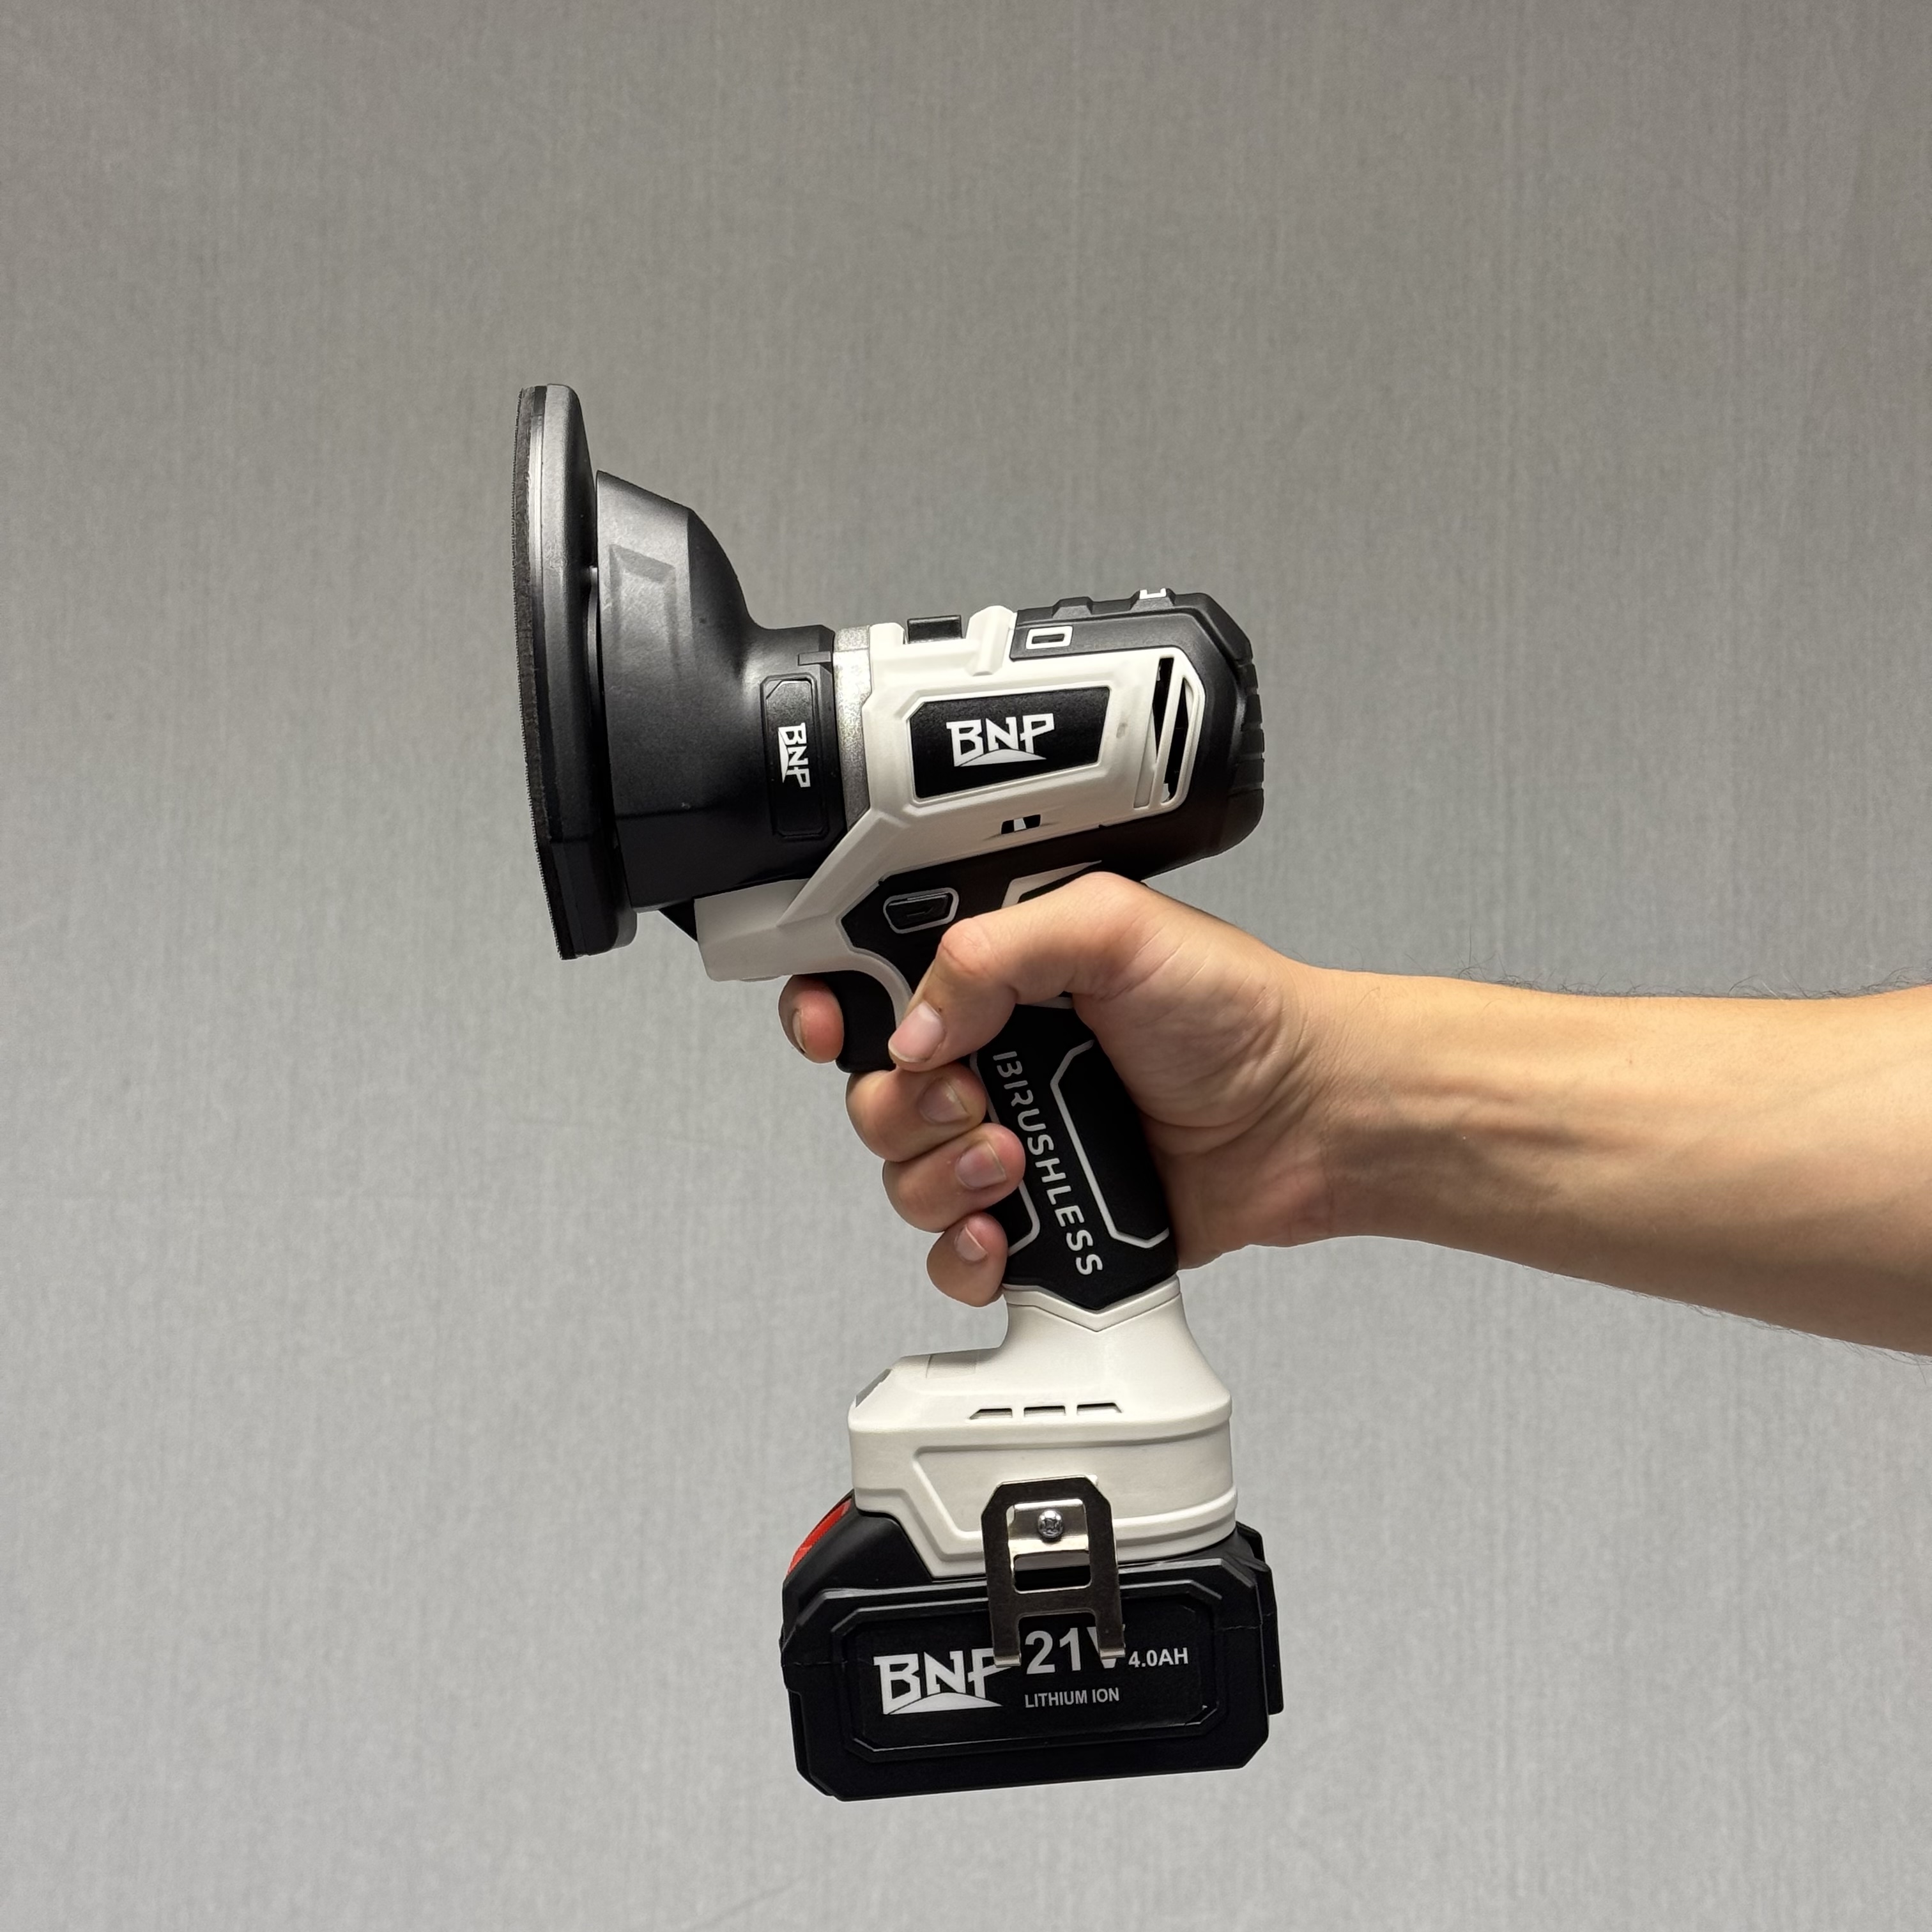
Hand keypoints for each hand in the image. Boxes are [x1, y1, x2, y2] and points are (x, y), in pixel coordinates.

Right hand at [778, 873, 1333, 1304]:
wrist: (1308, 1118)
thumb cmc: (1236, 1009)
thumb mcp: (1111, 925)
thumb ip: (993, 950)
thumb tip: (912, 1026)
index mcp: (995, 969)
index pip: (867, 980)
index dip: (826, 1006)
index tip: (831, 1027)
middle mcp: (991, 1052)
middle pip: (872, 1090)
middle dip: (904, 1107)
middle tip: (979, 1098)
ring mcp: (1010, 1138)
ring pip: (903, 1176)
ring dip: (941, 1178)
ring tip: (1015, 1163)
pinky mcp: (1039, 1216)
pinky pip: (954, 1253)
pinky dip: (965, 1253)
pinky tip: (1008, 1233)